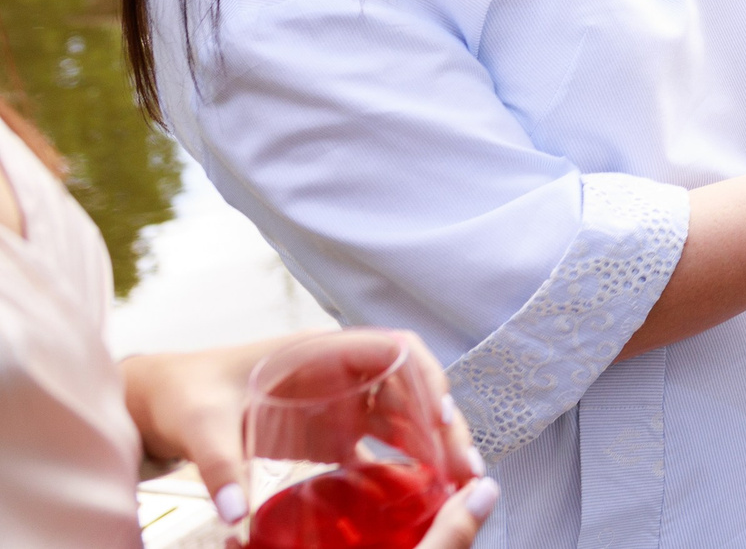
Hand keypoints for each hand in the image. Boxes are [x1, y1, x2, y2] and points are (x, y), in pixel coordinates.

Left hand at [123, 332, 497, 543]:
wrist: (155, 404)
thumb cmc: (181, 396)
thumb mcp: (201, 426)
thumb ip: (221, 468)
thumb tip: (235, 520)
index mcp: (320, 351)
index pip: (395, 350)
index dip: (427, 378)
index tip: (442, 415)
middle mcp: (338, 372)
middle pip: (411, 388)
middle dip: (443, 423)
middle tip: (465, 466)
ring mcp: (336, 403)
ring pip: (403, 416)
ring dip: (432, 444)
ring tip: (456, 481)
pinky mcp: (327, 433)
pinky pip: (379, 444)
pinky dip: (402, 464)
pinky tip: (416, 494)